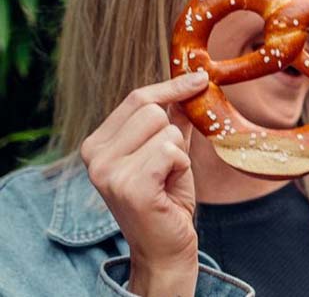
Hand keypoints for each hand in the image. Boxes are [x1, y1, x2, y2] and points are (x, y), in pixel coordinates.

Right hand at [80, 71, 208, 294]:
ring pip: (166, 130)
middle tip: (168, 166)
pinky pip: (171, 151)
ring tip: (167, 179)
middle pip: (152, 110)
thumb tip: (193, 80)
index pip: (137, 98)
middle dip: (174, 134)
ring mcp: (108, 172)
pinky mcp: (129, 186)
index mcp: (97, 144)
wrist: (165, 246)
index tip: (199, 78)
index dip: (171, 87)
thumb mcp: (169, 151)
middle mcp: (95, 156)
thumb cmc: (167, 198)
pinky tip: (169, 187)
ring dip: (178, 153)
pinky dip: (180, 167)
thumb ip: (175, 118)